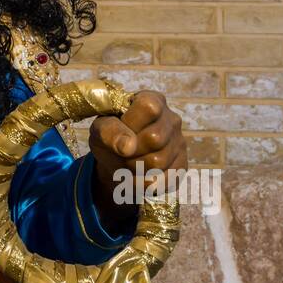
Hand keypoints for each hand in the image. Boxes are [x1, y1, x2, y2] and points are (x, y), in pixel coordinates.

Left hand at [88, 91, 185, 226]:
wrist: (118, 160)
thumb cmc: (110, 136)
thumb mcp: (101, 129)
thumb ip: (109, 131)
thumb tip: (127, 147)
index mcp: (153, 100)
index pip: (150, 107)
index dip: (131, 121)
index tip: (120, 126)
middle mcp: (172, 120)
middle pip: (155, 138)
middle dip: (130, 150)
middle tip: (120, 151)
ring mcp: (180, 144)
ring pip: (158, 162)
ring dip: (133, 168)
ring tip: (126, 162)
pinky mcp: (181, 167)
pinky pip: (162, 181)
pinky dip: (141, 182)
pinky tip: (136, 174)